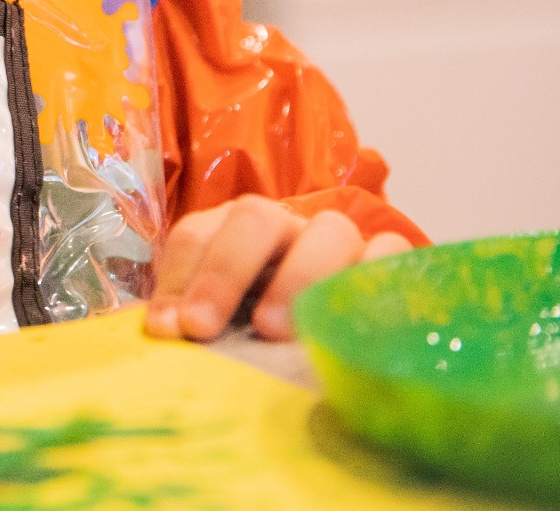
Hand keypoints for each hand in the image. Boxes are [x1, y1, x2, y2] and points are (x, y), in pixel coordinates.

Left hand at [144, 195, 412, 341]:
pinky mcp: (391, 262)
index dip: (178, 277)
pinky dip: (372, 277)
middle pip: (256, 218)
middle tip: (202, 327)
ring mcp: (341, 241)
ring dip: (298, 277)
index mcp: (232, 232)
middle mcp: (286, 226)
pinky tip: (350, 323)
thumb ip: (201, 325)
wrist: (344, 341)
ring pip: (329, 230)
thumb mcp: (226, 328)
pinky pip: (392, 252)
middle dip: (224, 271)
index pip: (197, 235)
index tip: (166, 329)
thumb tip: (167, 339)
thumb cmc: (263, 335)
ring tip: (272, 332)